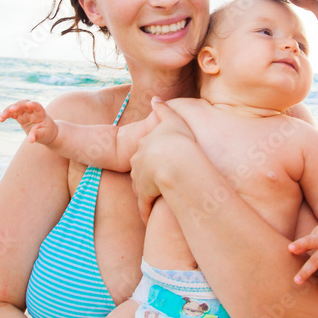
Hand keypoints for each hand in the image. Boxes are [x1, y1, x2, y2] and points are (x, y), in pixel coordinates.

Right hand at [0, 100, 57, 144]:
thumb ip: (36, 135)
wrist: (46, 132)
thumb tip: (31, 140)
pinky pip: (12, 113)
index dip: (34, 104)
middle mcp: (32, 111)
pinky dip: (7, 115)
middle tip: (11, 110)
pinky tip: (1, 120)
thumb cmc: (46, 133)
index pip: (37, 107)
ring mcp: (26, 112)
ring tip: (2, 117)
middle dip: (18, 105)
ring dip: (9, 110)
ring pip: (16, 107)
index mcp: (40, 114)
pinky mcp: (20, 116)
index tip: (29, 103)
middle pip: (24, 104)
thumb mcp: (43, 135)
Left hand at [130, 97, 195, 222]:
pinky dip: (146, 212)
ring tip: (155, 202)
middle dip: (145, 176)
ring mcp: (140, 178)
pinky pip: (144, 206)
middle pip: (140, 169)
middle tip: (156, 183)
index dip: (152, 157)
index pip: (145, 152)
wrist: (175, 162)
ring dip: (147, 195)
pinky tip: (149, 219)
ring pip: (141, 188)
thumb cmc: (179, 140)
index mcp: (144, 144)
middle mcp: (138, 161)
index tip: (157, 164)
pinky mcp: (144, 194)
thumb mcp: (173, 120)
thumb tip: (156, 97)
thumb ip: (164, 109)